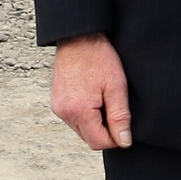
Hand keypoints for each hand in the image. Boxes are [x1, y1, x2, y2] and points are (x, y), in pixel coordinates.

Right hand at [50, 34, 132, 150]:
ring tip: (102, 98)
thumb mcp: (116, 86)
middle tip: (113, 105)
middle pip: (89, 138)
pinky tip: (93, 96)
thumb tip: (124, 141)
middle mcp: (64, 113)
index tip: (123, 122)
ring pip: (82, 129)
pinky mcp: (56, 101)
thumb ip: (120, 117)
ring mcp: (58, 107)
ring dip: (95, 122)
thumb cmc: (98, 57)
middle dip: (104, 129)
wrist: (78, 37)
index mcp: (79, 111)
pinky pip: (74, 118)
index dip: (115, 138)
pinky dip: (85, 114)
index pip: (99, 143)